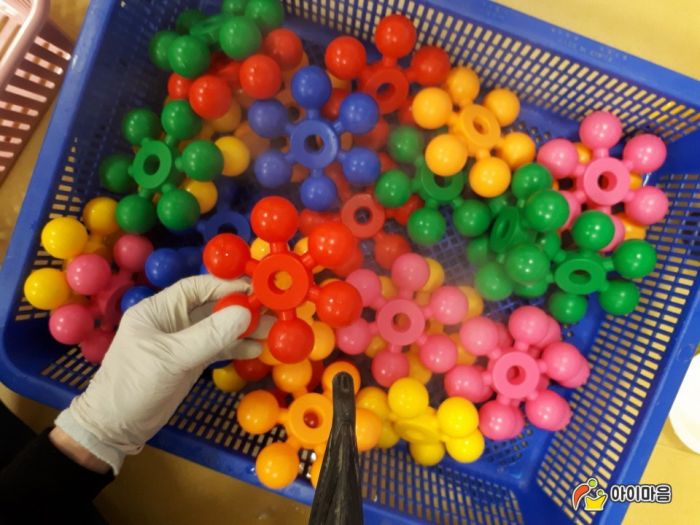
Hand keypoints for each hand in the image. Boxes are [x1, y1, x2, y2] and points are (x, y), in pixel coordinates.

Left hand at [54, 274, 265, 473]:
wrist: (115, 427)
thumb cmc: (134, 386)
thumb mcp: (171, 358)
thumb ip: (209, 335)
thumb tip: (244, 312)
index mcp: (158, 309)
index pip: (197, 287)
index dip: (226, 285)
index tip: (255, 288)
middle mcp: (172, 320)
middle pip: (213, 306)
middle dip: (242, 307)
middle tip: (272, 310)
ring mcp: (183, 341)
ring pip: (219, 328)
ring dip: (244, 329)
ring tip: (273, 330)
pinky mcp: (191, 361)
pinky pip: (219, 347)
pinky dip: (237, 347)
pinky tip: (257, 349)